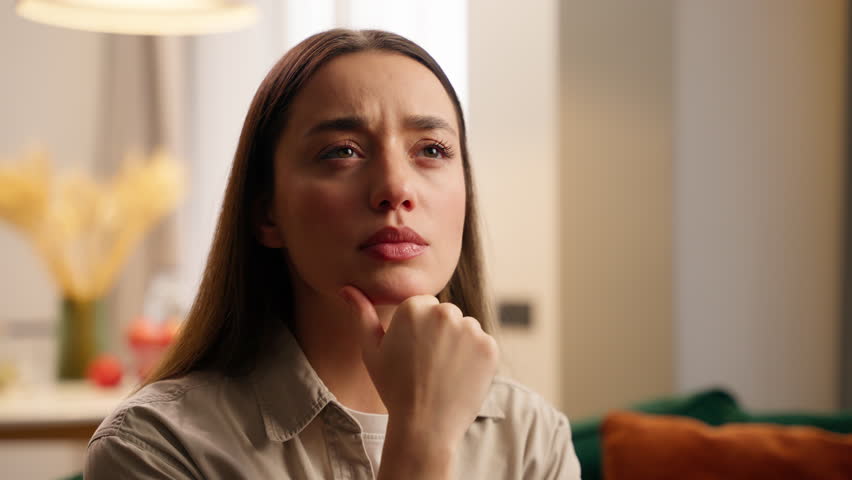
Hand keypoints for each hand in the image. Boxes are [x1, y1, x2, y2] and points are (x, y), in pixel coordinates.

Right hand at [340, 285, 499, 448]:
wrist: (424, 426)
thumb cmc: (394, 388)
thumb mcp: (371, 350)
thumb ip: (361, 314)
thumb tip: (347, 288)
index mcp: (414, 307)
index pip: (424, 305)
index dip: (419, 330)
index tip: (413, 352)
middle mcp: (444, 312)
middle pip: (446, 314)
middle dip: (440, 333)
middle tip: (428, 365)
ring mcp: (470, 329)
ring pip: (466, 328)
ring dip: (459, 344)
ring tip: (444, 372)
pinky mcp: (489, 347)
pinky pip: (483, 344)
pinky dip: (475, 359)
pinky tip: (460, 377)